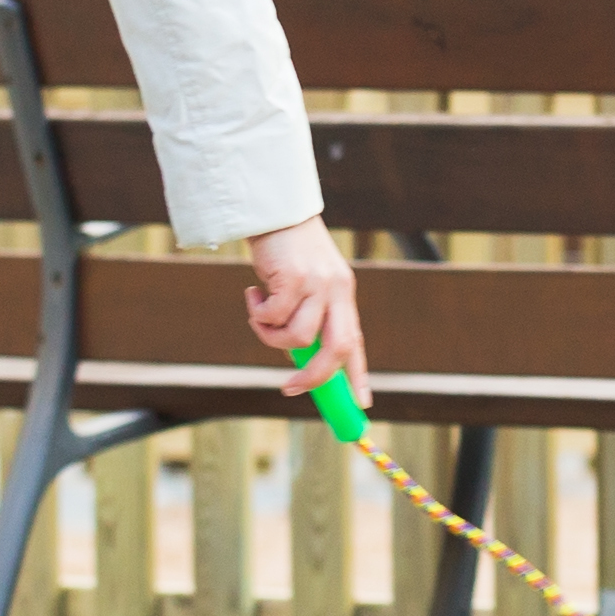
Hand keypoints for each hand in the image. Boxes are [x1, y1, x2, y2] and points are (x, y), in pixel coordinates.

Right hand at [243, 219, 365, 396]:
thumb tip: (297, 356)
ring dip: (271, 337)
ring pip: (298, 337)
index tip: (361, 405)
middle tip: (290, 387)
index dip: (358, 375)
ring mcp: (318, 284)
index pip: (356, 342)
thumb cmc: (287, 252)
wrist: (275, 210)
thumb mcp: (306, 285)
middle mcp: (337, 291)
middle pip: (337, 348)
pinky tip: (252, 293)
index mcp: (343, 295)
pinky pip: (273, 316)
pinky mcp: (294, 278)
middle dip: (315, 376)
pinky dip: (257, 314)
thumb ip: (308, 315)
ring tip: (259, 315)